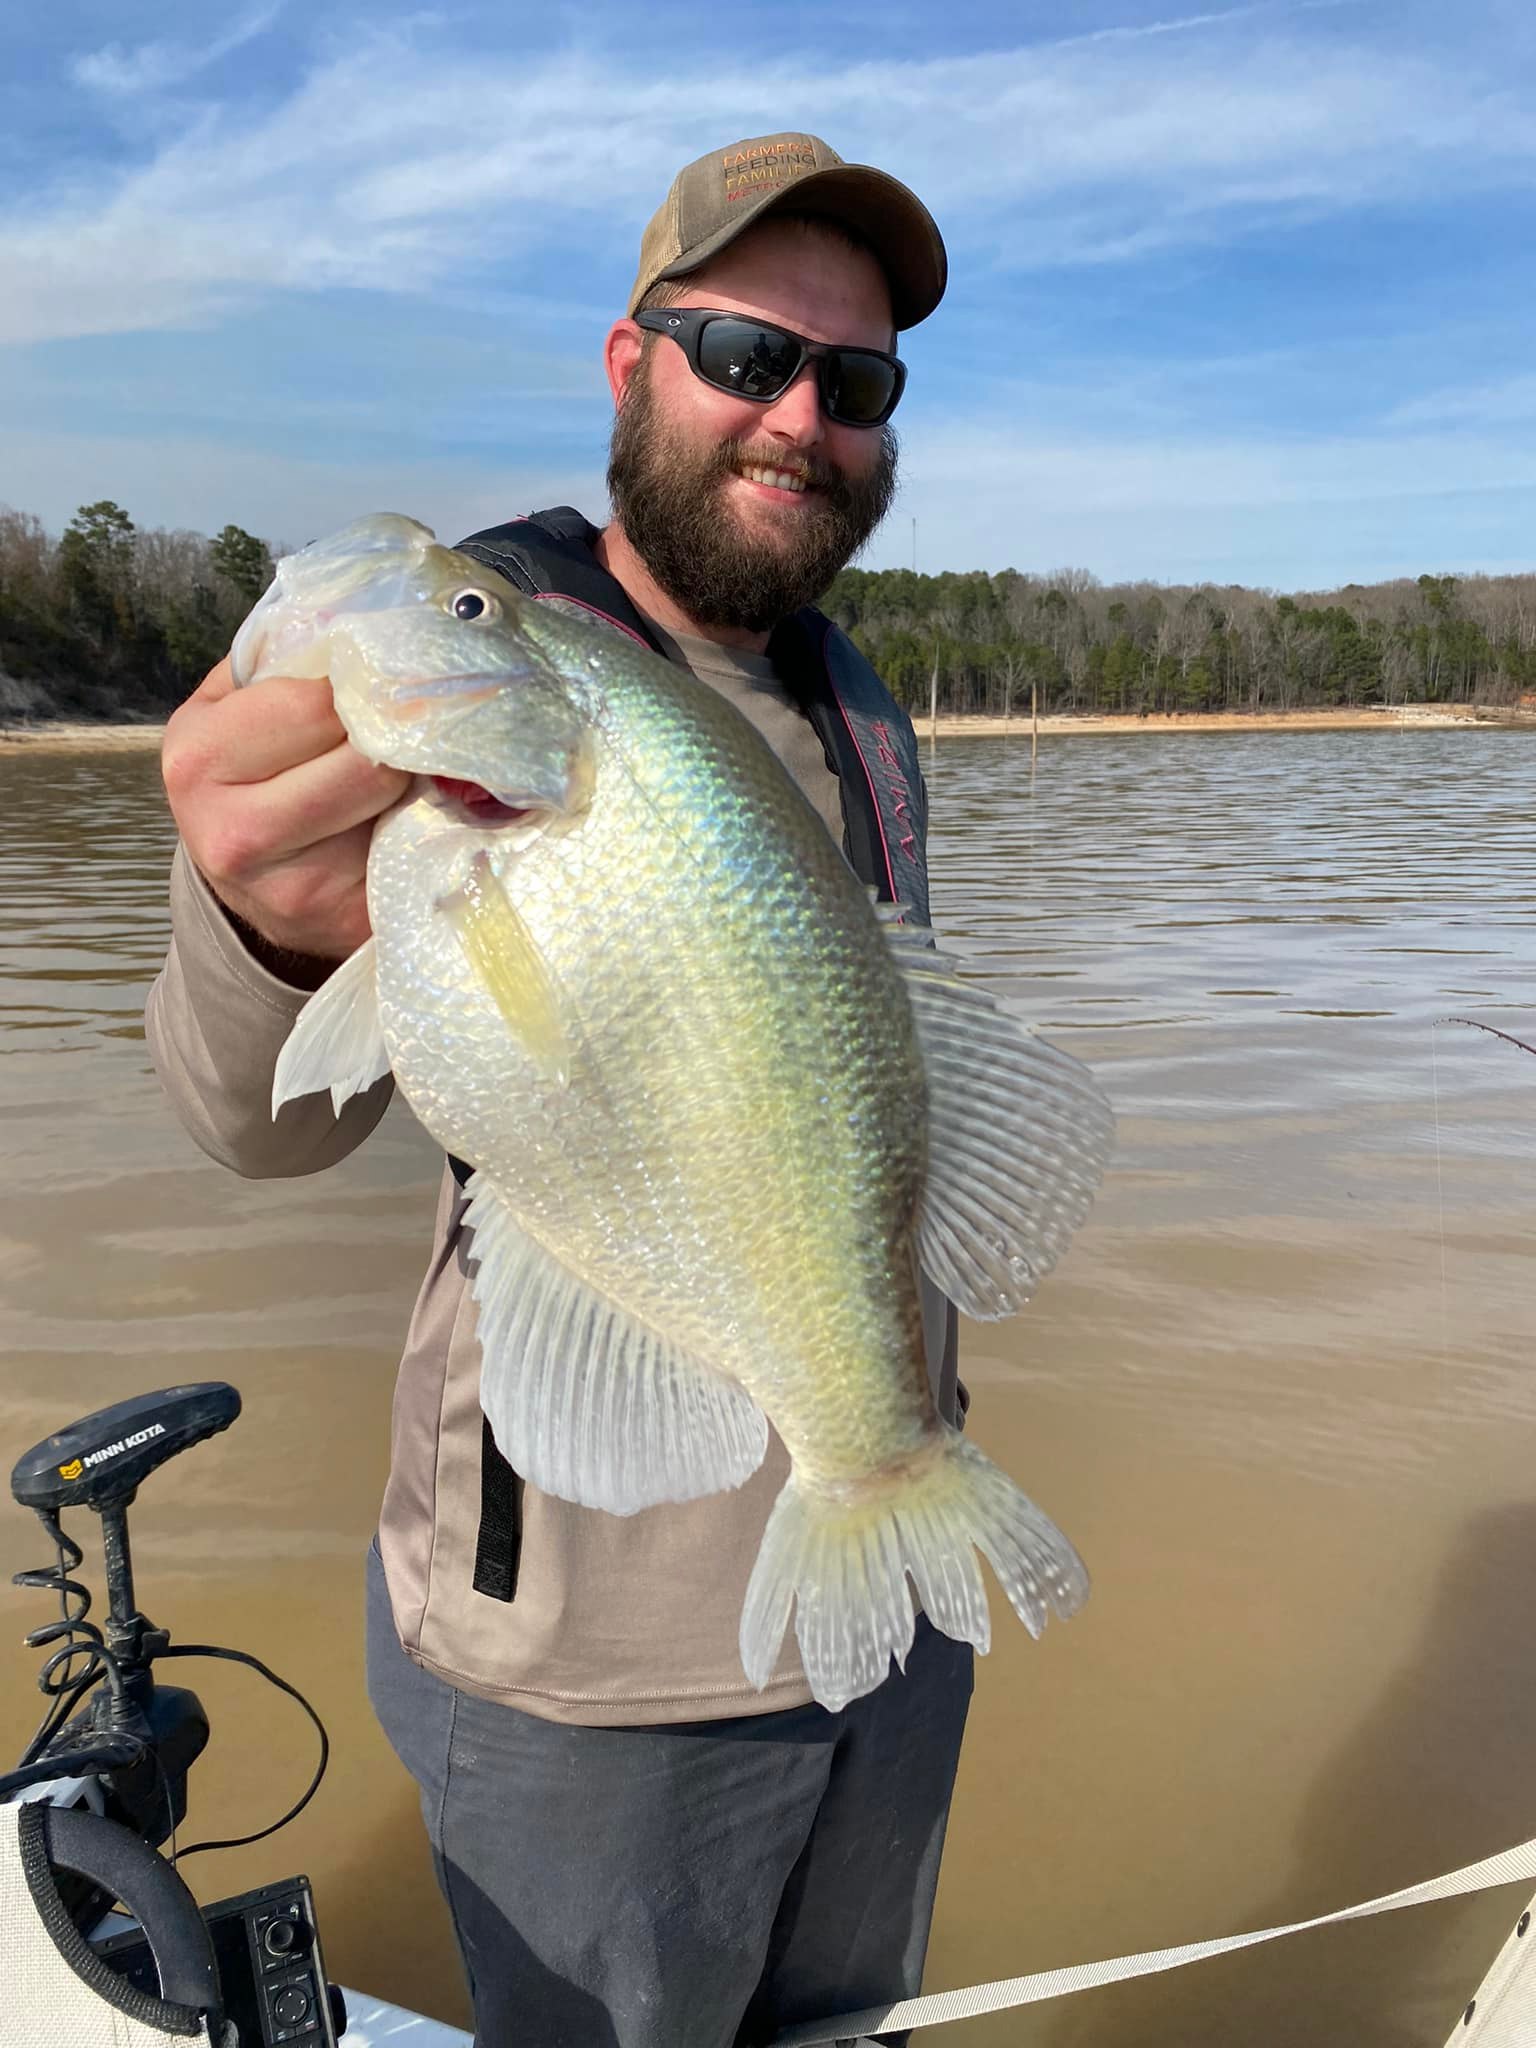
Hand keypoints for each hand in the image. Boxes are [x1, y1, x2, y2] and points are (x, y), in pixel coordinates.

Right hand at [161, 656, 410, 970]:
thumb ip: (280, 660)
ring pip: (394, 805)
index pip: (314, 703)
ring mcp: (290, 889)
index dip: (360, 687)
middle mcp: (232, 831)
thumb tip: (360, 617)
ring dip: (414, 782)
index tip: (382, 681)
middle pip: (364, 760)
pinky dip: (429, 827)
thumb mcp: (235, 709)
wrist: (250, 888)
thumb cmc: (248, 777)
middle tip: (405, 730)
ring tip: (402, 772)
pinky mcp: (344, 922)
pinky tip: (416, 816)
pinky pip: (415, 854)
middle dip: (392, 739)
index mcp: (198, 758)